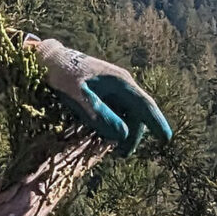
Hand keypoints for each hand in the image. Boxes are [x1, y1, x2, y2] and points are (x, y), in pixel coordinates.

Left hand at [29, 37, 171, 154]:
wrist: (50, 60)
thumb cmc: (64, 76)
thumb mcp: (80, 97)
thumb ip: (100, 115)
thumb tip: (124, 135)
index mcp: (121, 82)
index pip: (145, 105)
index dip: (157, 122)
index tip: (166, 139)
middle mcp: (122, 85)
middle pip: (137, 113)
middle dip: (134, 135)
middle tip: (122, 155)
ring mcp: (114, 89)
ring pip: (127, 114)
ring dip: (123, 132)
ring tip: (111, 149)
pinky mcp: (105, 94)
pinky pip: (116, 112)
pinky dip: (114, 125)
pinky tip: (103, 136)